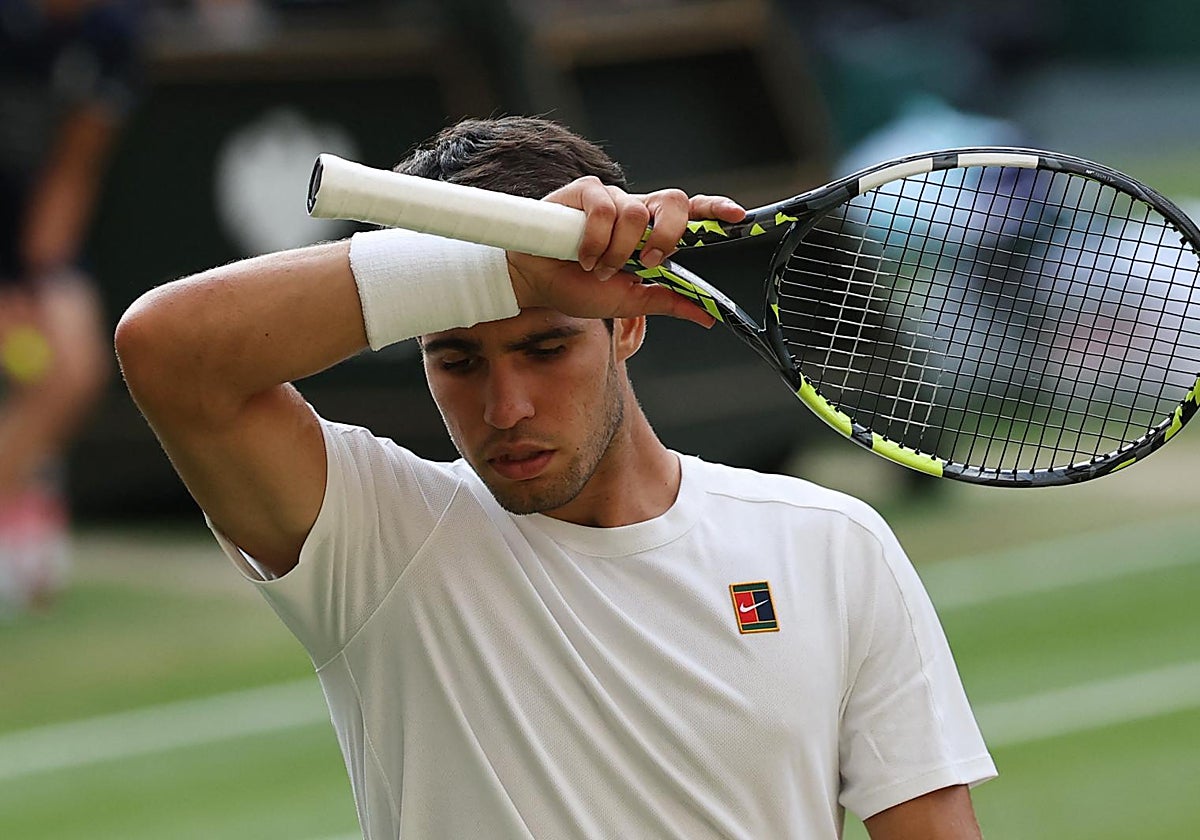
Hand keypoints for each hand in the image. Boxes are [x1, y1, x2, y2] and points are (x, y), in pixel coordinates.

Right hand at [506, 177, 745, 326]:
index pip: (691, 212)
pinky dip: (596, 239)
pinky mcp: (584, 192)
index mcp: (652, 232)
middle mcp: (636, 211)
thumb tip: (708, 316)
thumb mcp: (633, 300)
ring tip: (600, 269)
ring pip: (634, 212)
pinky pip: (603, 206)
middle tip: (650, 262)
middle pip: (673, 200)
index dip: (716, 209)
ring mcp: (611, 199)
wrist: (538, 286)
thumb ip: (669, 302)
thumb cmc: (581, 287)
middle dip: (667, 233)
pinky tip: (583, 256)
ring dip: (618, 250)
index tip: (737, 216)